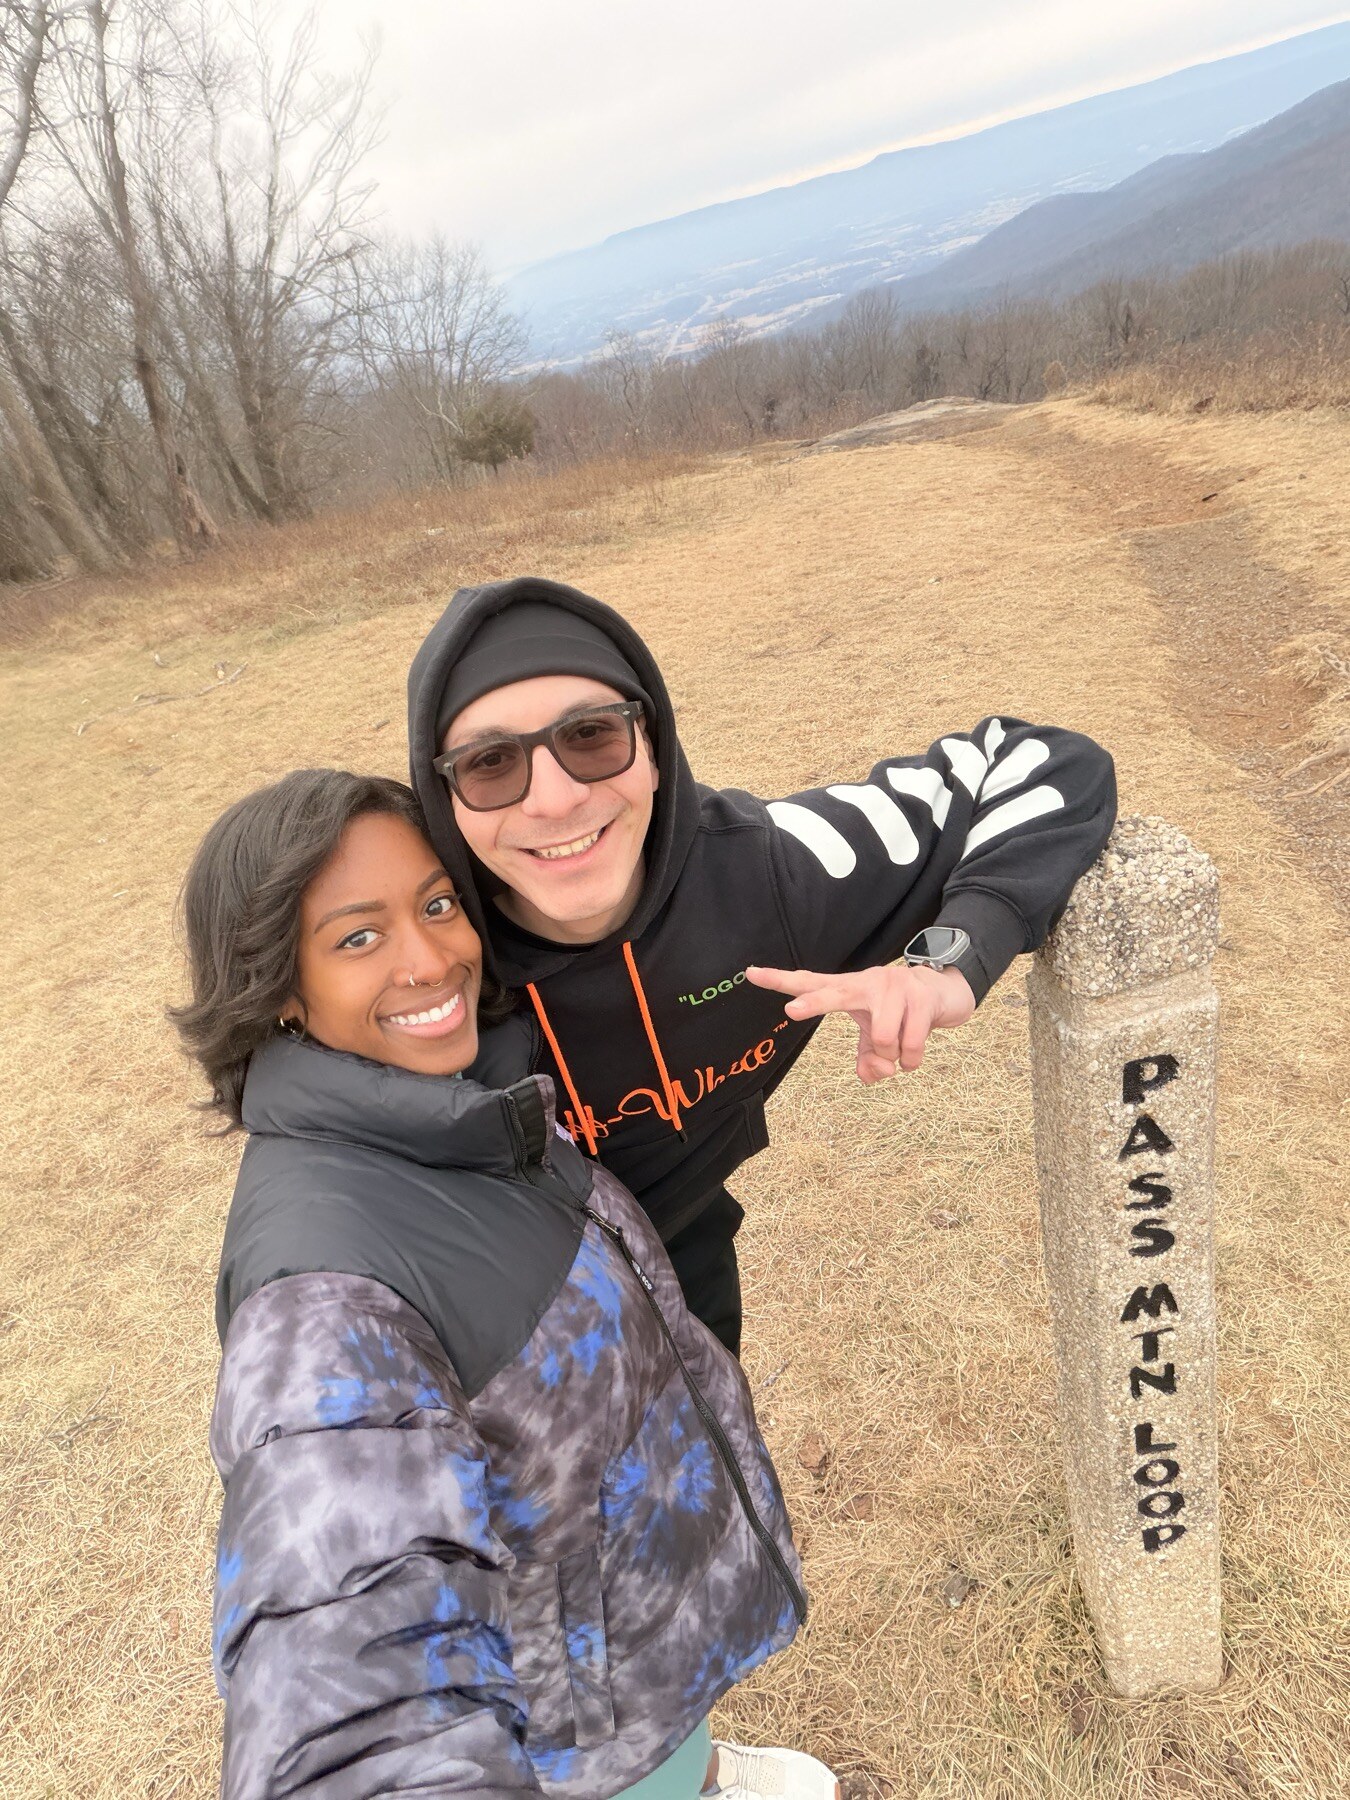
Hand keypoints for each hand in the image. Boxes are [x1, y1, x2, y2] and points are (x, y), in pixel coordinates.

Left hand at [745, 962, 976, 1082]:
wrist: (944, 991)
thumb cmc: (898, 1014)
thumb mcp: (876, 1038)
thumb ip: (868, 1060)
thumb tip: (870, 1075)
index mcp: (848, 989)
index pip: (808, 981)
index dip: (779, 980)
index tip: (749, 974)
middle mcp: (867, 982)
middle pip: (833, 994)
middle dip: (813, 1003)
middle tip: (792, 1010)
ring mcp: (895, 987)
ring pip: (883, 1040)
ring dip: (892, 1058)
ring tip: (898, 1051)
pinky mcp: (921, 998)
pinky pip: (909, 1048)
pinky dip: (911, 1061)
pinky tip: (913, 1054)